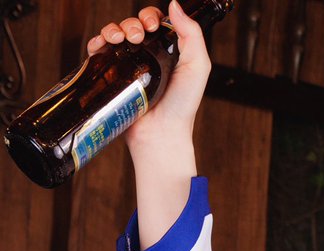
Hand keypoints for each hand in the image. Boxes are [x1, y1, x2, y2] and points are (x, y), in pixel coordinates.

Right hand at [86, 1, 210, 152]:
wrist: (161, 135)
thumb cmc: (182, 106)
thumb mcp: (197, 66)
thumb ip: (192, 34)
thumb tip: (174, 5)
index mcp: (167, 53)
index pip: (154, 23)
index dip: (150, 17)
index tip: (152, 26)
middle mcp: (147, 58)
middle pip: (132, 26)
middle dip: (131, 23)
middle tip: (136, 36)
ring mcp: (128, 69)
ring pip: (114, 36)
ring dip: (114, 29)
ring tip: (120, 39)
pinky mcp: (112, 80)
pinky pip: (99, 54)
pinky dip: (97, 43)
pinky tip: (101, 45)